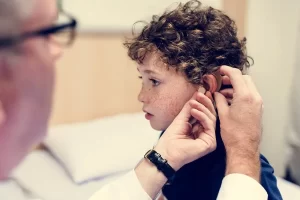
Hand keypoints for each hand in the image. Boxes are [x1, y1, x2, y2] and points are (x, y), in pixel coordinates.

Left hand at [154, 91, 216, 170]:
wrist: (166, 152)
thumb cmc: (171, 138)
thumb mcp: (182, 118)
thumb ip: (190, 106)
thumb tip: (198, 92)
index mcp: (200, 129)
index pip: (206, 113)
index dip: (205, 102)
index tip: (202, 91)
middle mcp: (206, 134)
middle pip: (211, 115)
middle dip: (205, 103)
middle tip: (199, 94)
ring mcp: (209, 139)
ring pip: (212, 119)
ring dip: (202, 108)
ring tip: (193, 103)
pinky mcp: (210, 143)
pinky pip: (209, 125)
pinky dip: (202, 116)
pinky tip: (194, 111)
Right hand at [214, 66, 262, 180]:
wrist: (244, 148)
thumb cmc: (233, 132)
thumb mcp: (222, 113)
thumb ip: (219, 99)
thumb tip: (216, 93)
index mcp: (245, 96)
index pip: (236, 75)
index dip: (227, 70)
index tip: (220, 70)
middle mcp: (254, 97)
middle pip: (245, 79)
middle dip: (232, 78)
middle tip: (221, 81)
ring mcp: (258, 104)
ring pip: (248, 87)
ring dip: (236, 87)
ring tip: (223, 93)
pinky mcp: (258, 109)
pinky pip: (250, 95)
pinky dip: (240, 94)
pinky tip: (230, 100)